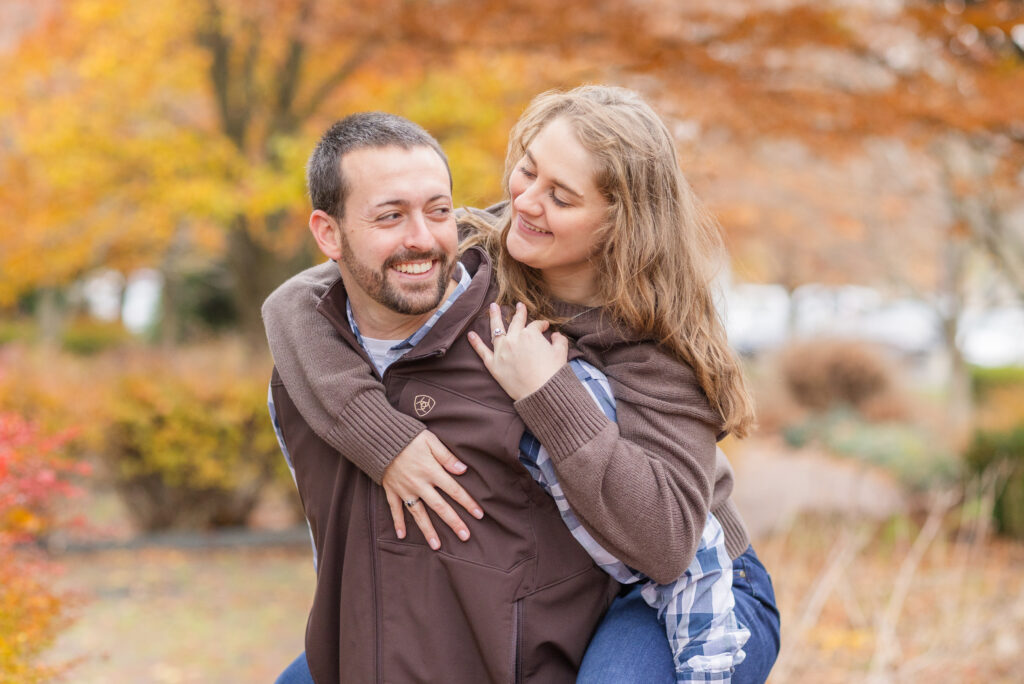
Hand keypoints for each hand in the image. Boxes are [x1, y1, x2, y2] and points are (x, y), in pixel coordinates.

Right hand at [381, 430, 483, 549]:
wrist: (378, 437)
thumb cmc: (408, 436)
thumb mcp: (430, 440)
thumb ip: (446, 456)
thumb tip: (463, 470)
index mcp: (431, 471)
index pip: (454, 490)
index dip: (467, 503)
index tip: (479, 515)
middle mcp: (419, 484)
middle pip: (439, 507)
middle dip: (453, 522)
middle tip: (465, 537)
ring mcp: (404, 489)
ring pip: (418, 514)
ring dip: (428, 530)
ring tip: (437, 546)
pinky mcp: (391, 490)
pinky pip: (395, 509)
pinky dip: (398, 522)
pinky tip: (402, 536)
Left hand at [467, 302, 568, 400]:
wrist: (542, 392)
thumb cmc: (552, 373)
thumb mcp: (561, 353)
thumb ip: (559, 340)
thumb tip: (556, 335)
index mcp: (530, 334)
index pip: (535, 325)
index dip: (541, 325)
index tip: (545, 327)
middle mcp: (514, 339)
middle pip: (515, 322)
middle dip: (518, 313)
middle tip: (518, 306)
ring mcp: (501, 351)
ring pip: (496, 330)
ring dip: (494, 317)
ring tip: (492, 307)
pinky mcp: (493, 364)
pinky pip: (482, 351)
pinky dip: (475, 342)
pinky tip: (470, 334)